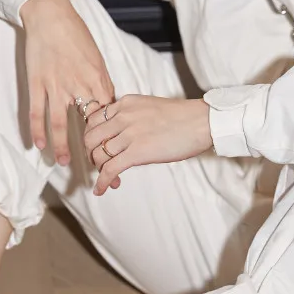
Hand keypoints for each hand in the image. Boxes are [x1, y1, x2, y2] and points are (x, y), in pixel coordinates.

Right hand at [20, 0, 114, 164]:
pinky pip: (37, 112)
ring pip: (60, 123)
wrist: (50, 14)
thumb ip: (101, 85)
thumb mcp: (97, 59)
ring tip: (65, 163)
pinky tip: (40, 145)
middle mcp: (78, 85)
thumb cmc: (76, 35)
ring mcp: (55, 85)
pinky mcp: (37, 82)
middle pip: (88, 124)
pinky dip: (38, 130)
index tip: (117, 154)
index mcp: (97, 79)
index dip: (113, 137)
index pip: (108, 115)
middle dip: (94, 149)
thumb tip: (108, 107)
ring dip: (63, 146)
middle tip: (100, 170)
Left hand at [84, 96, 212, 194]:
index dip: (91, 137)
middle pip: (90, 138)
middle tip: (100, 163)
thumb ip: (131, 117)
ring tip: (108, 177)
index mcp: (125, 104)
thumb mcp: (149, 108)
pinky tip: (101, 190)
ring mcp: (129, 134)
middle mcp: (123, 116)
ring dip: (99, 170)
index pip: (93, 120)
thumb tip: (121, 136)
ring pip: (98, 155)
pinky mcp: (137, 152)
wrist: (202, 122)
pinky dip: (102, 182)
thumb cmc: (182, 118)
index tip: (97, 147)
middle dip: (91, 154)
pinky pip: (109, 169)